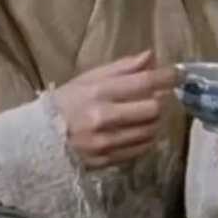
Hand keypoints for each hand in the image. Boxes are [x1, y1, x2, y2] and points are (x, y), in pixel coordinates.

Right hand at [52, 50, 177, 168]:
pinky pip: (141, 149)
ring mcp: (106, 142)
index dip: (167, 76)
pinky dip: (146, 138)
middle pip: (153, 109)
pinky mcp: (108, 161)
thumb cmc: (66, 104)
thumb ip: (122, 68)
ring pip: (150, 131)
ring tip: (146, 114)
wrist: (38, 142)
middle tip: (158, 96)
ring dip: (155, 121)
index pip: (143, 82)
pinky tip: (138, 131)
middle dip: (161, 101)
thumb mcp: (88, 79)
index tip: (179, 73)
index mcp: (98, 92)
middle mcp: (104, 117)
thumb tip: (151, 56)